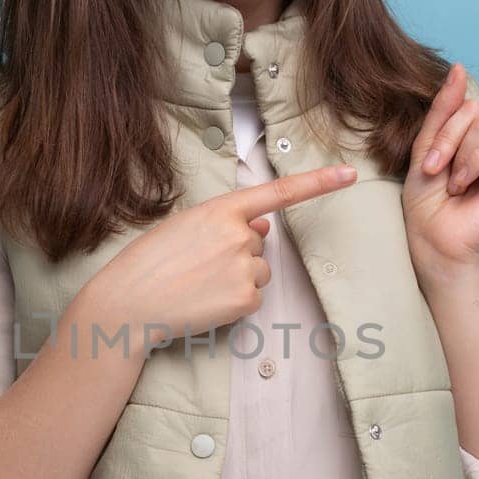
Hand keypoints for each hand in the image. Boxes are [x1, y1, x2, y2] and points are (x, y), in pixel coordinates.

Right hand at [92, 163, 357, 346]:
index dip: (318, 182)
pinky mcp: (245, 299)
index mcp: (221, 210)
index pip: (279, 193)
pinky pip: (252, 297)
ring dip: (237, 277)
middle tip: (196, 265)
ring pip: (259, 271)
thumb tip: (264, 227)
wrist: (129, 303)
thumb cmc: (149, 262)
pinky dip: (233, 302)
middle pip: (259, 242)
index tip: (349, 174)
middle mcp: (240, 235)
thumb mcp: (185, 227)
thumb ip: (227, 222)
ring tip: (198, 285)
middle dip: (236, 253)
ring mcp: (245, 268)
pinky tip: (204, 302)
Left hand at [402, 42, 478, 273]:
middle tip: (432, 167)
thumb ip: (443, 109)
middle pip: (476, 109)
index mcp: (478, 135)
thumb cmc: (426, 201)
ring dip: (456, 152)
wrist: (434, 239)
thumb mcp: (425, 147)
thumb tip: (462, 69)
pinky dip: (473, 164)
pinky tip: (466, 186)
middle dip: (447, 134)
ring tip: (450, 181)